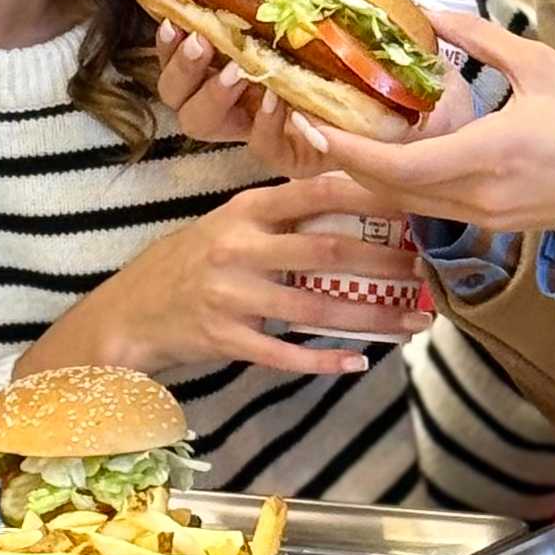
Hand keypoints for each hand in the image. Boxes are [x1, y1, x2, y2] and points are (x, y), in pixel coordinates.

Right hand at [18, 171, 432, 381]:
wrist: (129, 314)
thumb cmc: (188, 263)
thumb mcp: (226, 225)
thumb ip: (277, 217)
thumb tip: (347, 204)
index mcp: (243, 211)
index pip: (312, 193)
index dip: (365, 196)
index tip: (410, 200)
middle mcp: (237, 248)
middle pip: (324, 251)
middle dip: (382, 262)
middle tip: (425, 268)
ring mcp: (230, 296)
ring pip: (314, 309)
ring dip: (370, 317)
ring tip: (413, 321)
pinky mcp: (224, 339)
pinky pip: (285, 353)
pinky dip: (325, 361)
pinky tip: (360, 362)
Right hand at [155, 0, 475, 172]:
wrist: (424, 90)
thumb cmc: (368, 40)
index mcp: (235, 54)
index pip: (178, 53)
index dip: (165, 41)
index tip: (172, 18)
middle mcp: (239, 95)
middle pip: (176, 95)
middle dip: (180, 68)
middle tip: (200, 42)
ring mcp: (262, 127)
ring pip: (204, 124)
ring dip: (214, 94)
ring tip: (241, 68)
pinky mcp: (295, 155)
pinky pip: (266, 146)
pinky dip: (270, 122)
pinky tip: (281, 99)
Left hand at [281, 9, 554, 234]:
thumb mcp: (542, 65)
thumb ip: (480, 39)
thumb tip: (432, 13)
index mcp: (490, 154)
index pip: (394, 165)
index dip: (345, 147)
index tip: (310, 119)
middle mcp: (480, 196)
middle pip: (387, 189)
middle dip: (343, 160)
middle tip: (309, 121)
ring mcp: (486, 217)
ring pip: (405, 202)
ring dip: (369, 174)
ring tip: (339, 134)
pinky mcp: (494, 224)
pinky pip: (431, 206)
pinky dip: (401, 183)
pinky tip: (389, 152)